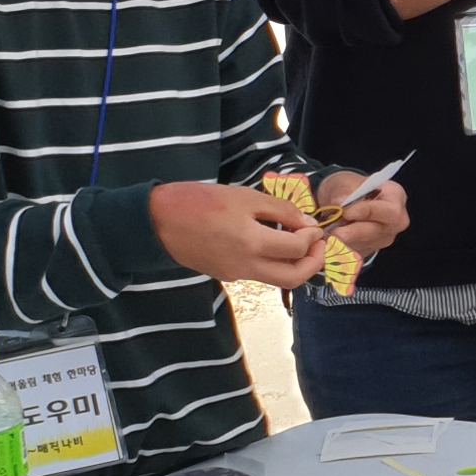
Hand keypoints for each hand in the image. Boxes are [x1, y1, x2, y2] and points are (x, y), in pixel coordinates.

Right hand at [154, 182, 327, 288]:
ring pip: (276, 279)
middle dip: (313, 264)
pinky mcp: (225, 274)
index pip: (298, 249)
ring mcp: (235, 274)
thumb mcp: (244, 196)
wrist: (157, 221)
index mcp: (252, 243)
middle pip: (293, 278)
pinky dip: (273, 262)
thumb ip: (280, 211)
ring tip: (297, 242)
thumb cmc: (199, 201)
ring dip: (294, 265)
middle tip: (318, 245)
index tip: (315, 226)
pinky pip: (258, 273)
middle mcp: (246, 266)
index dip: (313, 237)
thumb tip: (306, 223)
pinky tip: (271, 242)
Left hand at [317, 171, 409, 256]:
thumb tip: (340, 202)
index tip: (346, 213)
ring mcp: (384, 237)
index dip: (367, 212)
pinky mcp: (371, 249)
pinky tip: (328, 242)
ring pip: (366, 244)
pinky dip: (341, 248)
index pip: (388, 210)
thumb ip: (344, 191)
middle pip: (379, 230)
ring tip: (326, 236)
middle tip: (335, 233)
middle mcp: (395, 220)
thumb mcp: (344, 182)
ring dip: (345, 242)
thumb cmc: (348, 187)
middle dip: (355, 232)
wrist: (342, 200)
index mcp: (395, 197)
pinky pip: (357, 252)